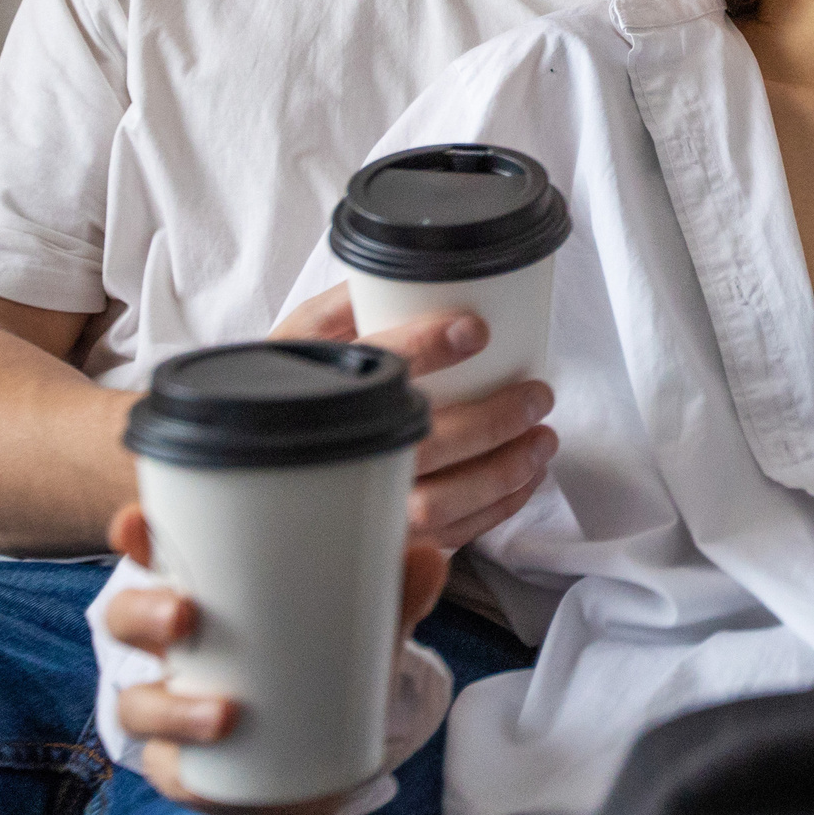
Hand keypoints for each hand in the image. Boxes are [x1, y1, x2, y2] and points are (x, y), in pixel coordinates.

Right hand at [104, 506, 450, 814]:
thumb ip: (393, 596)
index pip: (154, 555)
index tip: (136, 522)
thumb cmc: (325, 664)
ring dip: (170, 709)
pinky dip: (183, 773)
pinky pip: (167, 772)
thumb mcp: (360, 627)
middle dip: (142, 613)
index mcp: (202, 594)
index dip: (135, 537)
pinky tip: (201, 778)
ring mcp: (173, 710)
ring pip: (138, 703)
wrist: (324, 759)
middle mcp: (174, 651)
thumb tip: (428, 555)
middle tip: (183, 615)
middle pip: (127, 621)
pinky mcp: (185, 770)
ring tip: (222, 714)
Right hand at [269, 283, 558, 550]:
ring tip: (543, 438)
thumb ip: (343, 304)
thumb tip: (396, 277)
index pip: (372, 368)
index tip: (475, 330)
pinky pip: (449, 535)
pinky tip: (526, 476)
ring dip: (504, 471)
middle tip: (536, 394)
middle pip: (419, 445)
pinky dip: (498, 508)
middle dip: (491, 422)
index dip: (424, 347)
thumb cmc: (300, 386)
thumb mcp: (303, 336)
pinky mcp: (389, 538)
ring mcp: (365, 506)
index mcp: (319, 394)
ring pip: (440, 505)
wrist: (271, 451)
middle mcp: (341, 456)